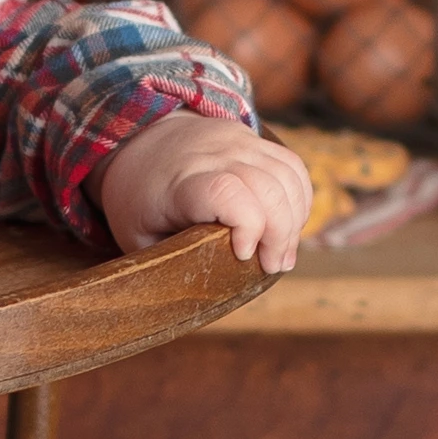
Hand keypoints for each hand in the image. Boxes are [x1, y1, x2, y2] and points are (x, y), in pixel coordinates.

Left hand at [99, 104, 313, 277]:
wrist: (139, 140)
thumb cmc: (139, 199)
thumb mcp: (138, 238)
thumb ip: (172, 263)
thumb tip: (207, 297)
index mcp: (180, 182)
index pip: (226, 191)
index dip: (247, 225)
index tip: (243, 256)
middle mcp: (214, 154)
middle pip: (267, 187)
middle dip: (279, 235)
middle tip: (270, 268)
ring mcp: (238, 142)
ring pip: (287, 177)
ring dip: (294, 222)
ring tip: (280, 256)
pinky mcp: (254, 140)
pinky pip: (292, 168)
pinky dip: (299, 201)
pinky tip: (287, 228)